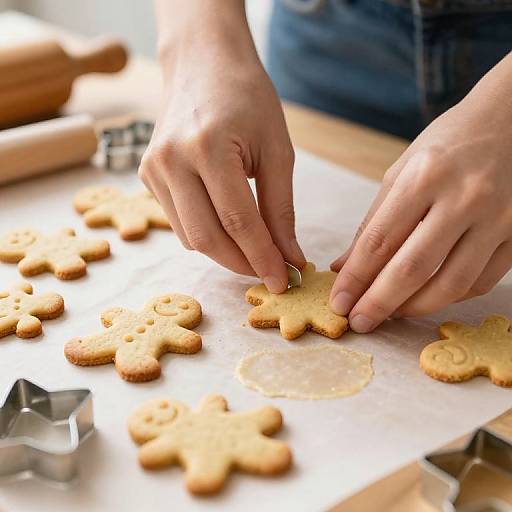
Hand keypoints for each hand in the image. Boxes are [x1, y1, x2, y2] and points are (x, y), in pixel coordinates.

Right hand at [140, 2, 304, 292]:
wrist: (203, 63)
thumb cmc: (247, 98)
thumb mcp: (276, 149)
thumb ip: (281, 208)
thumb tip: (289, 257)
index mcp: (208, 147)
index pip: (238, 222)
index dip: (262, 257)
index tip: (283, 280)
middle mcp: (171, 160)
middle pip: (207, 238)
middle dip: (242, 263)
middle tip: (270, 271)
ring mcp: (152, 169)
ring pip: (190, 237)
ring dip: (225, 251)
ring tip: (254, 247)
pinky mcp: (147, 175)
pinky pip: (179, 222)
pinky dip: (207, 233)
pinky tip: (227, 224)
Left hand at [329, 53, 511, 331]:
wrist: (511, 121)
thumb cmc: (446, 146)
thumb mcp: (401, 173)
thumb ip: (373, 224)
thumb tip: (343, 268)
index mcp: (425, 176)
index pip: (380, 241)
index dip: (355, 279)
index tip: (339, 303)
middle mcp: (465, 198)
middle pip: (414, 269)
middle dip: (379, 303)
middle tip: (359, 322)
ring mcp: (499, 218)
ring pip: (451, 284)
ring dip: (415, 308)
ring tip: (390, 315)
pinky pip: (480, 282)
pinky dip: (449, 297)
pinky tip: (427, 297)